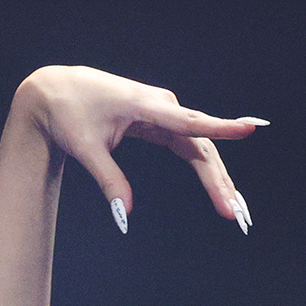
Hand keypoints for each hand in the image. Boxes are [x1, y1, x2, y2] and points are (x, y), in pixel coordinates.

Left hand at [17, 65, 267, 232]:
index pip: (189, 122)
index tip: (248, 130)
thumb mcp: (85, 149)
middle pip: (199, 144)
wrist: (56, 92)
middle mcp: (161, 105)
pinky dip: (202, 167)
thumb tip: (125, 214)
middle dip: (218, 179)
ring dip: (214, 176)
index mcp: (145, 105)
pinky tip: (217, 186)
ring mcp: (163, 112)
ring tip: (230, 205)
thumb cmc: (69, 115)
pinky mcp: (159, 121)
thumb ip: (108, 180)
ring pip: (197, 146)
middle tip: (233, 210)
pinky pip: (187, 144)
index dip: (220, 128)